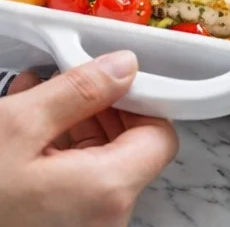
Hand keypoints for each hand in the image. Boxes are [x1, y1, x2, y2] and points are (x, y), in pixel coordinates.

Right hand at [1, 51, 177, 226]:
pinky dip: (55, 159)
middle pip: (127, 152)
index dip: (140, 99)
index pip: (160, 136)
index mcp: (106, 192)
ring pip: (97, 170)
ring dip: (71, 130)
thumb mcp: (19, 125)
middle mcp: (102, 223)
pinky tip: (22, 137)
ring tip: (33, 100)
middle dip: (97, 110)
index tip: (113, 77)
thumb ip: (81, 90)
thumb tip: (124, 68)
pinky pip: (72, 192)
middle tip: (64, 82)